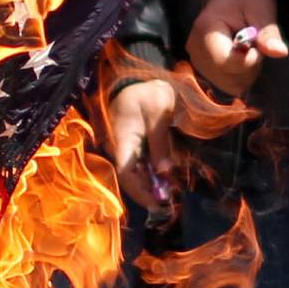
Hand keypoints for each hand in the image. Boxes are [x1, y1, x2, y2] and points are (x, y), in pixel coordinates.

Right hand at [105, 78, 177, 209]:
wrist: (138, 81)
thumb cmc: (148, 92)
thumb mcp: (159, 111)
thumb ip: (161, 141)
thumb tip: (164, 171)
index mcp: (123, 138)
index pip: (126, 172)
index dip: (140, 191)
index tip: (158, 203)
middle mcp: (120, 146)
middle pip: (130, 177)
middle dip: (147, 193)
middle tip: (167, 206)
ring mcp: (125, 146)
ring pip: (134, 173)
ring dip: (149, 186)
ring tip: (168, 198)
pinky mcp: (132, 146)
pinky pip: (139, 165)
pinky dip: (151, 175)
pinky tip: (164, 183)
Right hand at [189, 0, 287, 94]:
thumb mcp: (262, 10)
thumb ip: (268, 33)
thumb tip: (281, 52)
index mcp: (206, 30)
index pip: (226, 63)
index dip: (250, 60)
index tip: (258, 45)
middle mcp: (194, 48)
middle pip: (228, 77)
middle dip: (250, 66)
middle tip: (255, 45)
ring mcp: (196, 60)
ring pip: (229, 84)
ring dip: (247, 72)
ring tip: (249, 50)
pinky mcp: (202, 68)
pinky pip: (227, 85)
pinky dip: (241, 76)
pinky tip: (243, 58)